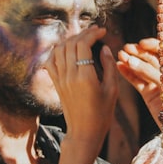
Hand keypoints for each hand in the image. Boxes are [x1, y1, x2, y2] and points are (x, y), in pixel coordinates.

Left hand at [46, 25, 117, 150]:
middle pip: (71, 44)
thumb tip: (104, 47)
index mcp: (85, 77)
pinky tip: (66, 48)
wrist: (83, 132)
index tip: (102, 30)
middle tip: (95, 31)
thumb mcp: (112, 90)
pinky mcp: (56, 83)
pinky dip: (56, 50)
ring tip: (83, 37)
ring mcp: (60, 79)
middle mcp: (69, 76)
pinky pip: (50, 61)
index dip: (92, 34)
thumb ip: (109, 66)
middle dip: (83, 33)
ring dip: (71, 39)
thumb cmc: (102, 113)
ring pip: (59, 49)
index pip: (83, 45)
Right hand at [116, 38, 162, 160]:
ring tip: (119, 55)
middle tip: (125, 48)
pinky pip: (136, 81)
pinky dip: (127, 74)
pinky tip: (119, 66)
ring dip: (130, 61)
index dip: (152, 45)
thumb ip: (149, 72)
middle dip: (137, 52)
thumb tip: (130, 61)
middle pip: (149, 58)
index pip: (162, 50)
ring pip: (140, 69)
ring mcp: (154, 83)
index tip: (141, 43)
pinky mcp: (147, 93)